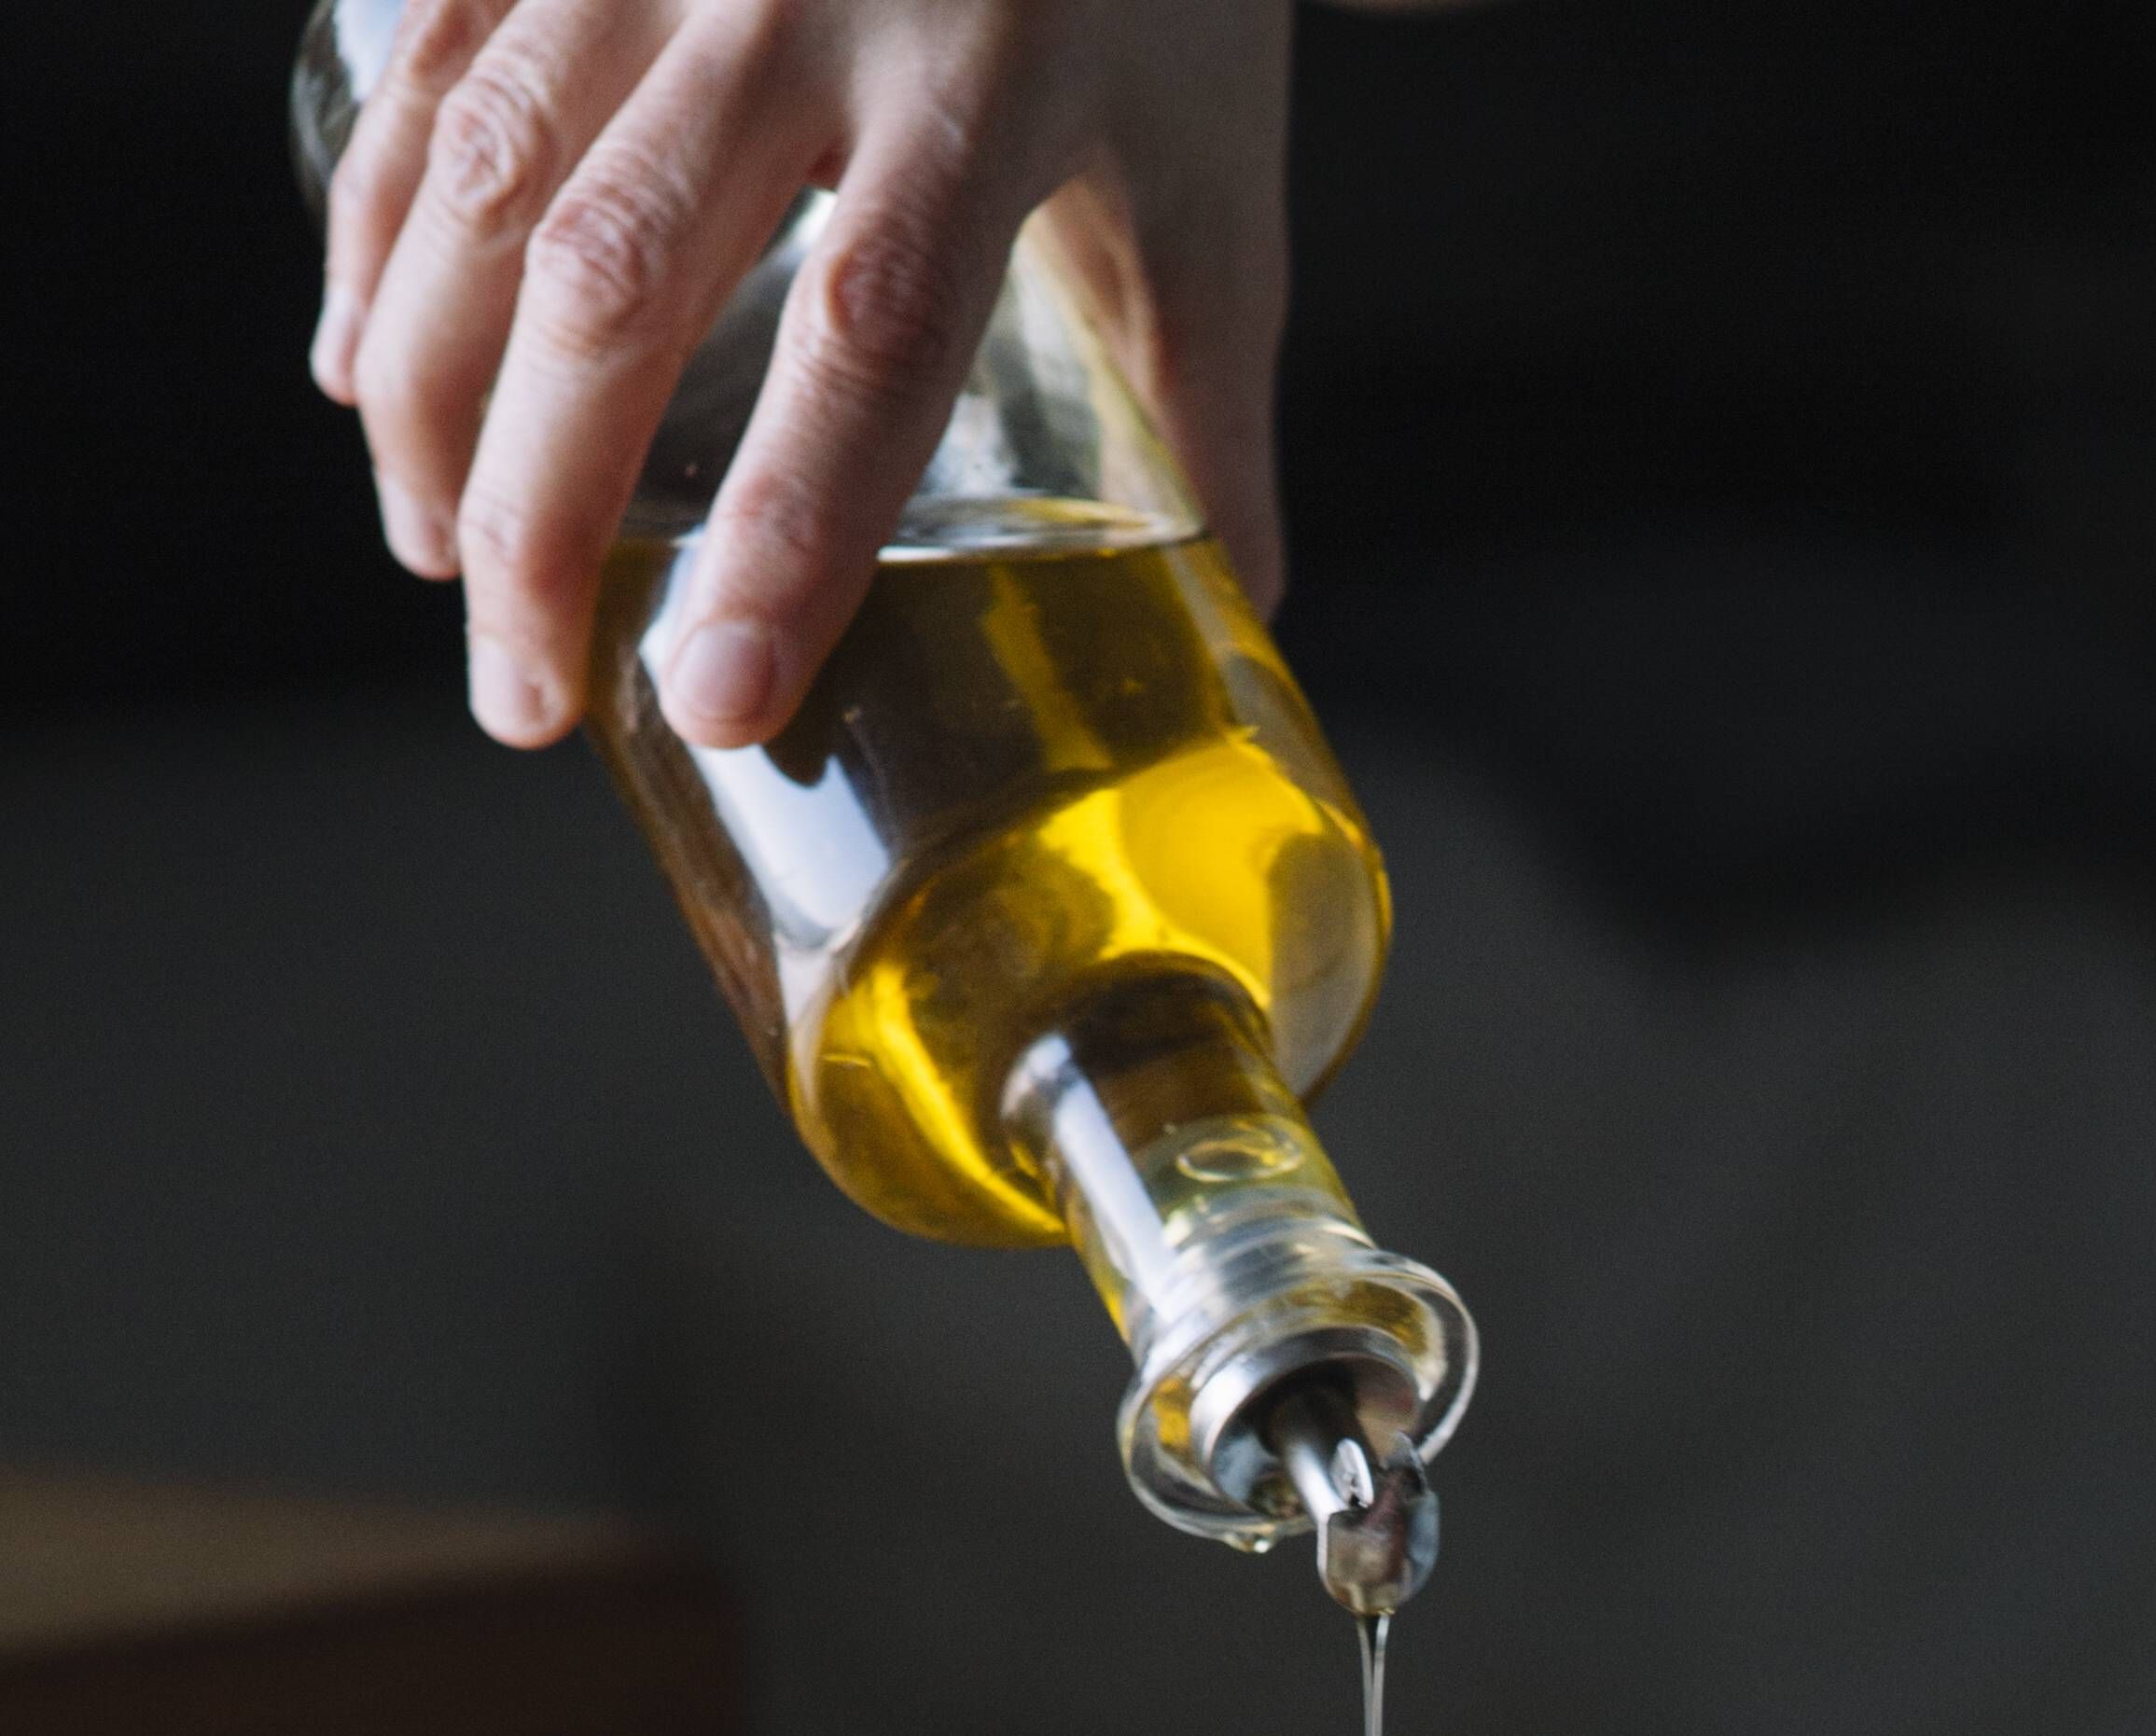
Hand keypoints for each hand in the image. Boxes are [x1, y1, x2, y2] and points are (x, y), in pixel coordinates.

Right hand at [313, 0, 1293, 753]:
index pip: (872, 335)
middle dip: (542, 516)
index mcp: (986, 80)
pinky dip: (377, 228)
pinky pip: (437, 64)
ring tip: (441, 561)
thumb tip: (1238, 618)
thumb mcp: (1205, 187)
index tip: (716, 697)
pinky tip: (363, 368)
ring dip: (431, 393)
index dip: (787, 531)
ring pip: (491, 177)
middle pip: (624, 280)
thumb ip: (1205, 402)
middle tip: (525, 693)